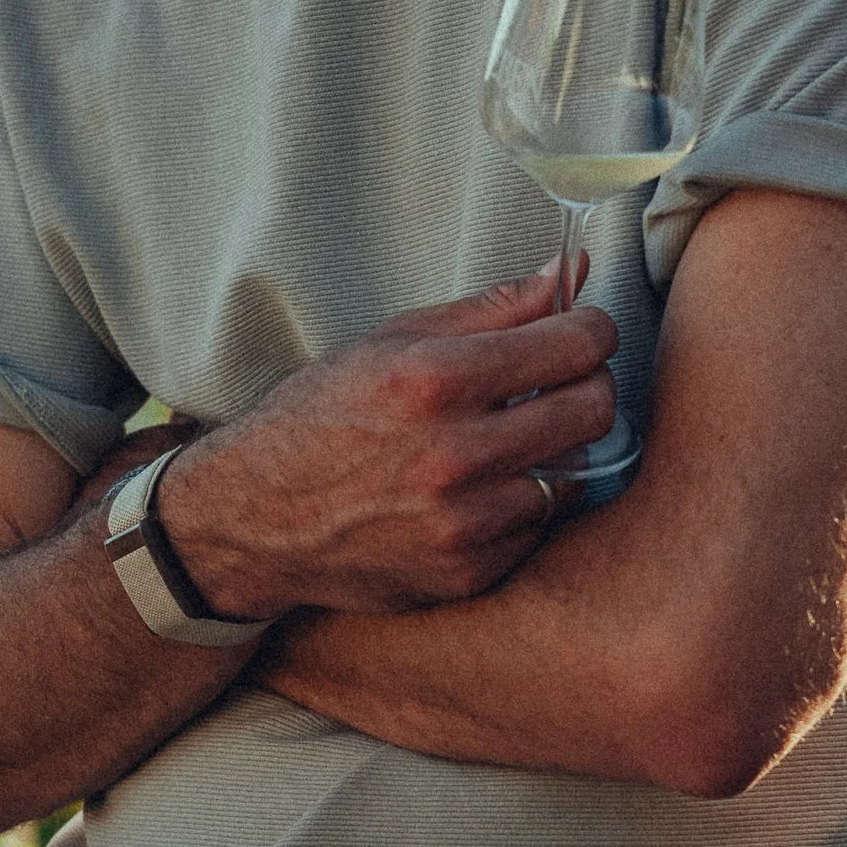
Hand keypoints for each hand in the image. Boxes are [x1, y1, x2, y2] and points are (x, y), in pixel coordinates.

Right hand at [147, 272, 617, 623]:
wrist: (253, 519)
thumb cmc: (318, 418)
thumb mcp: (389, 341)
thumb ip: (489, 309)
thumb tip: (567, 273)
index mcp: (435, 381)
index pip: (575, 345)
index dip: (592, 329)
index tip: (584, 331)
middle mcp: (455, 455)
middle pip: (592, 409)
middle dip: (585, 385)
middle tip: (556, 382)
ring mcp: (464, 524)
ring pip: (571, 472)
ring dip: (550, 451)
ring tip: (503, 440)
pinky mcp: (467, 574)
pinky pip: (534, 527)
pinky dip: (518, 504)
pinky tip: (475, 490)